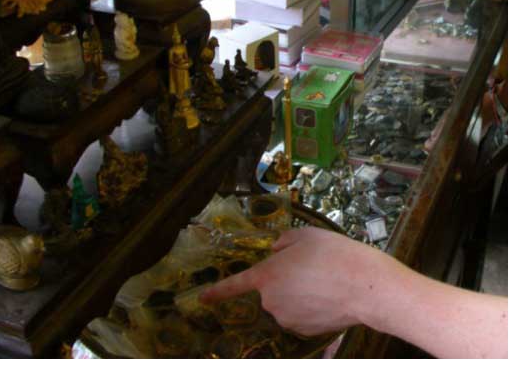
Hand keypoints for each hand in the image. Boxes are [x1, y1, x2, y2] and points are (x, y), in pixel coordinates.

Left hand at [199, 227, 395, 337]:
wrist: (367, 286)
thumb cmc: (332, 254)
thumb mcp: (303, 236)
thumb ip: (283, 244)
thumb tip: (276, 251)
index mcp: (266, 276)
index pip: (235, 286)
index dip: (218, 292)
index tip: (202, 298)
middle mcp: (272, 302)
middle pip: (269, 291)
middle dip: (282, 281)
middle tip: (308, 269)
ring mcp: (290, 320)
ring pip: (286, 304)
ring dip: (297, 296)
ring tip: (322, 282)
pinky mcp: (307, 332)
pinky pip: (301, 317)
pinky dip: (310, 308)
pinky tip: (328, 297)